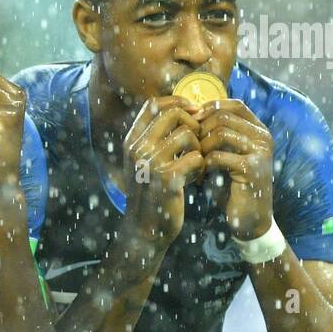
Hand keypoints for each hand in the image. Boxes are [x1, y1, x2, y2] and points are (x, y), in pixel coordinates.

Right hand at [120, 95, 204, 256]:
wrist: (144, 229)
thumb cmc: (150, 193)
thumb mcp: (143, 162)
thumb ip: (154, 137)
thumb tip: (181, 109)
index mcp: (131, 141)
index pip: (154, 104)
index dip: (177, 101)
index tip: (193, 111)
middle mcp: (137, 149)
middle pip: (173, 113)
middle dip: (193, 123)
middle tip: (198, 141)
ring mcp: (151, 163)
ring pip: (188, 134)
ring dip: (199, 147)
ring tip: (195, 164)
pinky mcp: (168, 179)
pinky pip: (196, 157)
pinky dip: (201, 167)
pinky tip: (195, 178)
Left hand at [194, 99, 274, 240]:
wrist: (249, 220)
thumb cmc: (231, 185)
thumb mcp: (223, 154)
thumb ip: (215, 133)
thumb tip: (190, 110)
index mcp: (258, 130)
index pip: (234, 105)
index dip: (210, 108)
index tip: (190, 122)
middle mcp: (263, 137)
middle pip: (223, 116)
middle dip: (199, 130)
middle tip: (188, 149)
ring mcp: (260, 152)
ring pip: (220, 133)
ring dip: (200, 148)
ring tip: (193, 163)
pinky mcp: (252, 169)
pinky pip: (218, 156)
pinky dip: (202, 166)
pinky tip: (198, 178)